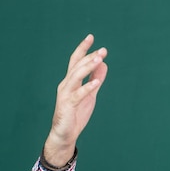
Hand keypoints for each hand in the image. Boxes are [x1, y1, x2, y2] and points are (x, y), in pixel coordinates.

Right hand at [43, 34, 107, 166]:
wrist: (65, 134)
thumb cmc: (76, 114)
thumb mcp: (90, 95)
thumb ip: (96, 80)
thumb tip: (104, 64)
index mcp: (70, 81)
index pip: (75, 61)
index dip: (83, 49)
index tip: (91, 37)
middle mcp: (66, 84)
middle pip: (76, 66)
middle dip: (89, 56)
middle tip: (103, 49)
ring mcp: (66, 94)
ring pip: (75, 76)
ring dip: (88, 67)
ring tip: (100, 59)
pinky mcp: (67, 105)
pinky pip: (78, 95)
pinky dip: (87, 87)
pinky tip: (97, 82)